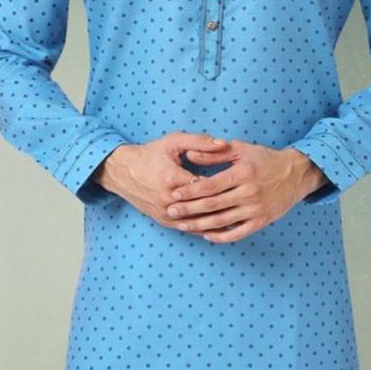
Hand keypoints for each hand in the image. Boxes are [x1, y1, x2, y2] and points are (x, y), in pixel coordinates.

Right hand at [93, 132, 232, 219]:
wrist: (122, 171)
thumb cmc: (151, 153)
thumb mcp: (174, 142)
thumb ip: (201, 142)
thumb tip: (224, 144)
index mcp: (172, 178)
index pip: (206, 186)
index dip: (224, 185)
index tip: (243, 183)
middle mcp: (168, 200)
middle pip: (203, 207)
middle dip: (225, 205)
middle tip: (248, 204)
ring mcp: (165, 213)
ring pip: (197, 222)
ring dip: (217, 221)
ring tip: (240, 218)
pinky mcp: (163, 220)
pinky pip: (187, 228)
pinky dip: (204, 228)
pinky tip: (221, 227)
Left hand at [162, 139, 327, 241]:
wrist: (296, 174)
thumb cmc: (265, 159)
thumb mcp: (242, 149)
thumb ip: (215, 153)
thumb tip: (190, 155)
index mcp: (243, 173)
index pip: (211, 185)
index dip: (191, 191)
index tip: (175, 194)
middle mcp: (249, 193)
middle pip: (213, 205)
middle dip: (189, 210)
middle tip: (171, 211)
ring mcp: (256, 209)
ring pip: (222, 221)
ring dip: (200, 225)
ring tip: (182, 225)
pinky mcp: (262, 221)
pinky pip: (238, 233)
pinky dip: (221, 236)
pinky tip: (206, 235)